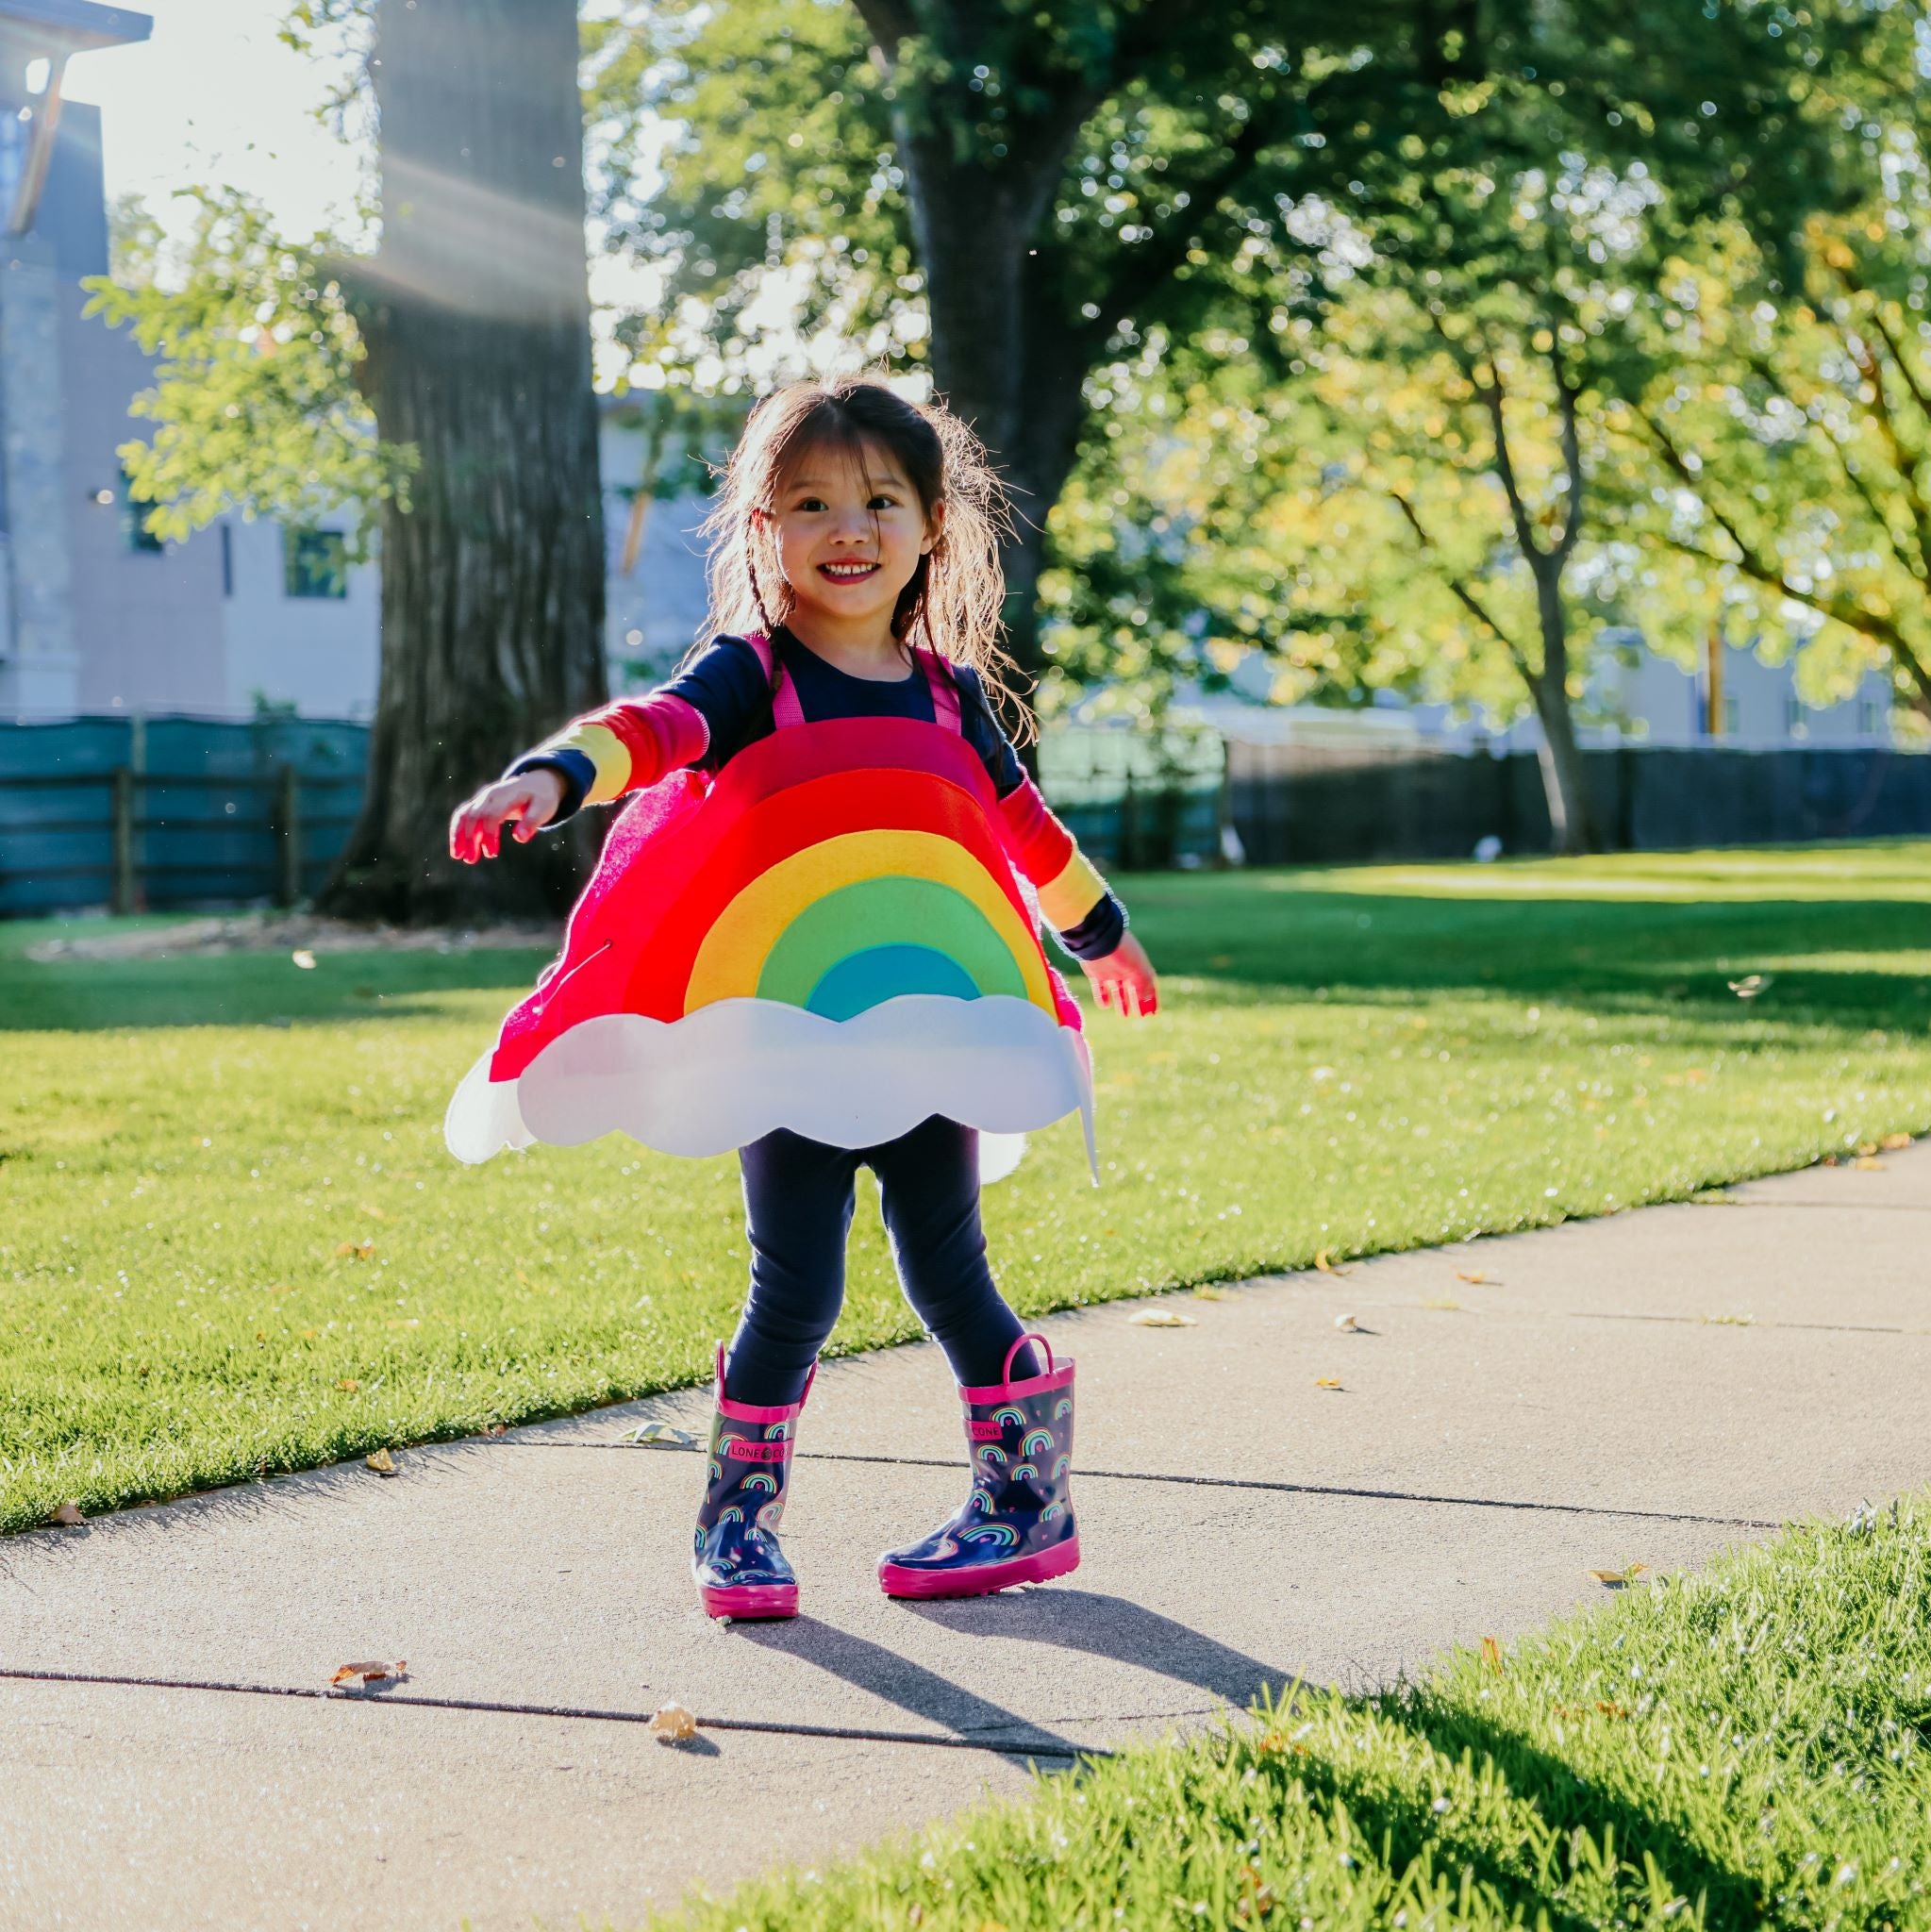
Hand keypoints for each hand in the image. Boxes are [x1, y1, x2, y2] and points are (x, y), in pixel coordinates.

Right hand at [449, 769, 564, 862]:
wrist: (536, 783)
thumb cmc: (541, 798)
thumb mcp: (544, 808)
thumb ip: (532, 822)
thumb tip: (520, 838)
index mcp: (506, 795)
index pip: (492, 815)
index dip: (489, 835)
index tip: (492, 854)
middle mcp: (490, 795)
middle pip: (474, 815)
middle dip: (470, 838)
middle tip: (470, 860)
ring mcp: (482, 799)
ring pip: (464, 815)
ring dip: (459, 835)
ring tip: (459, 856)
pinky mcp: (479, 804)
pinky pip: (463, 815)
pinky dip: (459, 831)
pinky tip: (460, 848)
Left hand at [1079, 929, 1158, 1017]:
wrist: (1098, 940)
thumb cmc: (1123, 954)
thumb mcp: (1138, 971)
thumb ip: (1144, 987)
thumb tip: (1147, 1001)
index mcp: (1139, 966)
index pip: (1148, 985)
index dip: (1152, 999)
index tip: (1153, 1013)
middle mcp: (1126, 969)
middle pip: (1133, 989)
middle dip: (1137, 1002)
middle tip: (1140, 1016)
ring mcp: (1111, 971)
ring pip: (1118, 990)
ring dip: (1122, 1003)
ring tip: (1124, 1015)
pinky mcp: (1096, 973)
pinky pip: (1100, 988)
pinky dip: (1102, 997)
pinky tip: (1105, 1005)